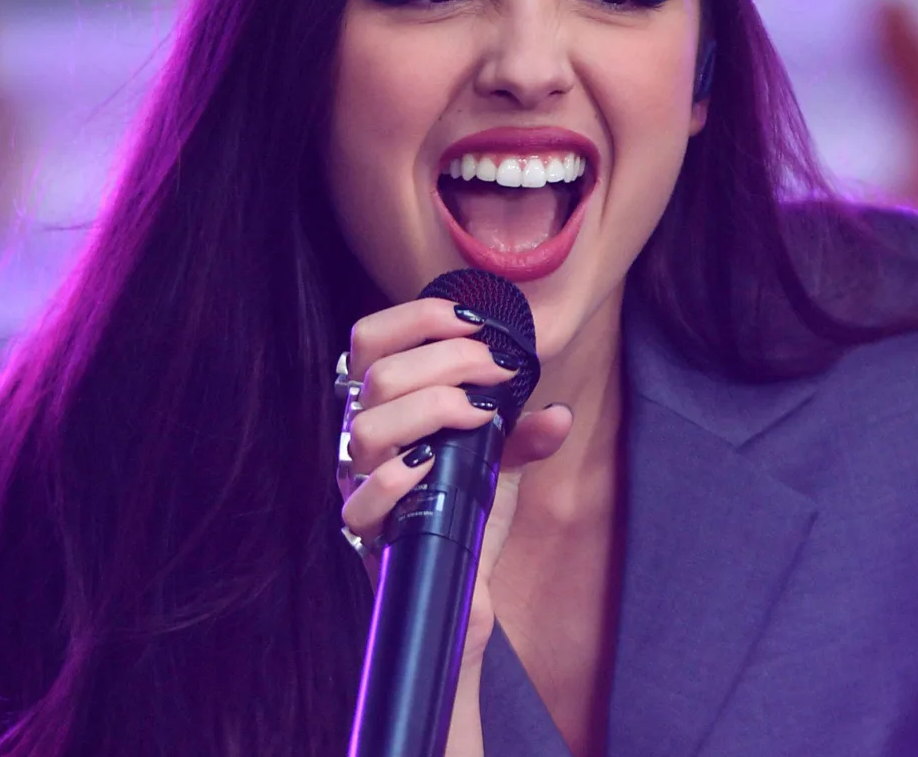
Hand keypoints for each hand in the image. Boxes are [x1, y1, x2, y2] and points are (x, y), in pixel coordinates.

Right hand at [337, 297, 574, 660]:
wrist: (459, 596)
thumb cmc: (466, 520)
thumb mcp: (500, 467)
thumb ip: (523, 435)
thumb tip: (557, 413)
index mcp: (383, 410)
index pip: (371, 341)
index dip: (417, 319)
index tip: (475, 325)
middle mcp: (362, 442)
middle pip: (380, 375)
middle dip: (450, 360)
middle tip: (498, 373)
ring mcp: (360, 486)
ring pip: (368, 427)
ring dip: (432, 406)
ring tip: (480, 413)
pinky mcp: (368, 534)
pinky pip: (362, 501)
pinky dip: (399, 476)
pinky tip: (434, 464)